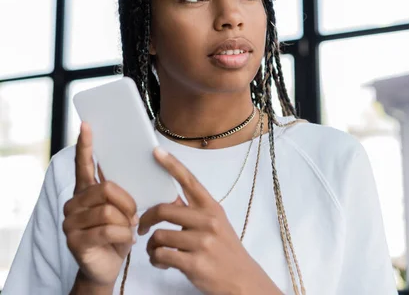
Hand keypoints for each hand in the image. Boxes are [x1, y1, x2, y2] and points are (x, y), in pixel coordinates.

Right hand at [63, 122, 137, 288]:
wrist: (108, 266)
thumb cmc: (119, 233)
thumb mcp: (125, 209)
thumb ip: (126, 189)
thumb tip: (148, 162)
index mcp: (86, 191)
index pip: (84, 165)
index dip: (86, 145)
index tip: (87, 126)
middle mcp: (74, 203)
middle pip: (106, 188)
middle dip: (128, 202)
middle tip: (134, 215)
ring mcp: (71, 222)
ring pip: (108, 210)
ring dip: (126, 221)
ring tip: (128, 230)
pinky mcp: (75, 241)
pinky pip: (107, 230)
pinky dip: (123, 235)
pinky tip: (125, 240)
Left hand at [137, 147, 281, 294]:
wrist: (242, 280)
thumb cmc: (226, 252)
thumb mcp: (216, 225)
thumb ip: (194, 212)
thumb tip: (168, 200)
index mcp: (212, 208)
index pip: (189, 181)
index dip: (171, 165)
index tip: (156, 152)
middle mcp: (208, 221)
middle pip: (164, 209)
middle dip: (147, 218)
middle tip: (143, 226)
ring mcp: (202, 242)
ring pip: (159, 236)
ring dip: (151, 246)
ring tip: (155, 252)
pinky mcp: (194, 263)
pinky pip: (161, 255)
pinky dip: (156, 260)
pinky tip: (161, 263)